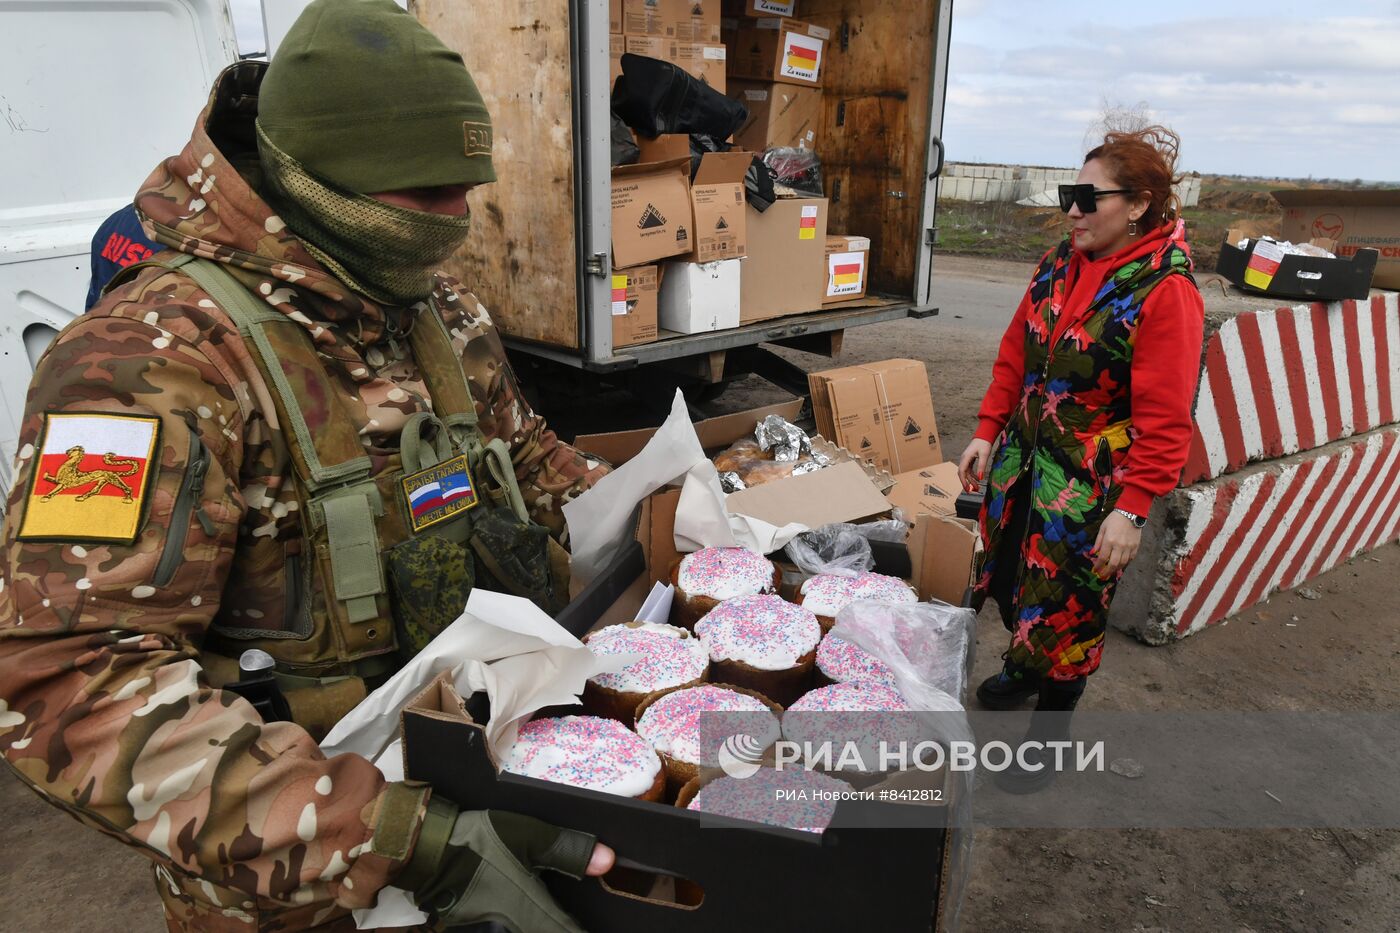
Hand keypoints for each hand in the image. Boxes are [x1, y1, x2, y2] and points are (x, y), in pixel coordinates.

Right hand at [402, 797, 613, 931]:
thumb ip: (566, 849)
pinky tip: (523, 915)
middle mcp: (511, 928)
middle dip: (561, 927)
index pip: (567, 932)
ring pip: (524, 932)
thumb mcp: (526, 835)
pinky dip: (520, 924)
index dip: (580, 932)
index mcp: (530, 910)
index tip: (595, 929)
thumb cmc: (477, 842)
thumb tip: (607, 861)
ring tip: (553, 918)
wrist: (424, 850)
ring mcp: (489, 930)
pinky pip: (503, 929)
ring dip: (541, 924)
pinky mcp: (472, 926)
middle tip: (570, 923)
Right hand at [958, 438, 992, 491]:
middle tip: (972, 490)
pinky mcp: (969, 460)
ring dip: (970, 480)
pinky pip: (969, 470)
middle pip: (962, 474)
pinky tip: (978, 479)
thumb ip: (981, 466)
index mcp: (965, 458)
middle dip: (967, 483)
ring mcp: (966, 459)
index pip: (961, 472)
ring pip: (966, 473)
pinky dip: (972, 475)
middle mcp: (964, 459)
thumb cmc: (984, 444)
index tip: (967, 489)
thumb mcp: (984, 455)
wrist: (984, 436)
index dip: (963, 481)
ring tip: (977, 487)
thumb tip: (980, 478)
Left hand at [1091, 511, 1141, 577]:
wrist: (1131, 513)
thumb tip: (1094, 553)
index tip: (1095, 570)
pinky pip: (1130, 559)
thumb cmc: (1114, 520)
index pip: (1102, 558)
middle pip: (1113, 564)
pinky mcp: (1136, 547)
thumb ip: (1098, 542)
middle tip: (1103, 576)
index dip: (1098, 566)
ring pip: (1123, 563)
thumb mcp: (1102, 528)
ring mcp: (1129, 547)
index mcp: (1109, 540)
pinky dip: (1125, 564)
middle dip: (1107, 572)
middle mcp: (1119, 546)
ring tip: (1111, 572)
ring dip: (1116, 569)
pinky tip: (1121, 565)